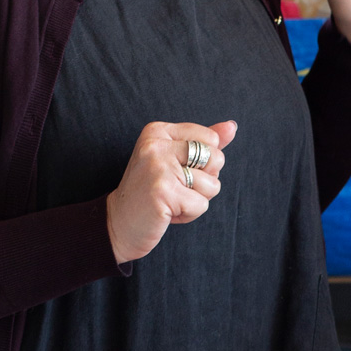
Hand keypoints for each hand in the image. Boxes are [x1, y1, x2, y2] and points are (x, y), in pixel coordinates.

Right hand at [106, 121, 237, 264]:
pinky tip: (168, 212)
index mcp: (158, 131)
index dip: (204, 162)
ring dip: (196, 200)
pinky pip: (201, 204)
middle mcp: (156, 144)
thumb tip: (232, 126)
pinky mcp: (163, 191)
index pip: (211, 139)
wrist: (119, 224)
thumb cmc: (152, 192)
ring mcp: (158, 167)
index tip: (176, 171)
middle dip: (205, 181)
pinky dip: (189, 214)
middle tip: (175, 188)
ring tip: (170, 200)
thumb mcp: (175, 161)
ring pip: (212, 184)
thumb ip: (203, 142)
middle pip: (216, 158)